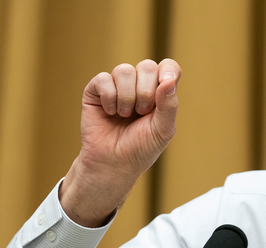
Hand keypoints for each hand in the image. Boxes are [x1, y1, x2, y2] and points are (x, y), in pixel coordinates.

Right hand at [59, 59, 180, 226]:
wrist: (113, 163)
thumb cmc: (141, 148)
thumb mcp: (163, 130)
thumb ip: (169, 105)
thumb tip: (169, 79)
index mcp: (159, 92)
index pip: (168, 67)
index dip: (168, 70)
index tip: (165, 82)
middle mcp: (139, 85)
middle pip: (147, 66)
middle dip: (146, 92)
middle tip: (142, 112)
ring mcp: (117, 86)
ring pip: (124, 70)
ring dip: (127, 97)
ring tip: (125, 115)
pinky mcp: (96, 91)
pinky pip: (103, 79)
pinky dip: (109, 98)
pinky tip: (110, 113)